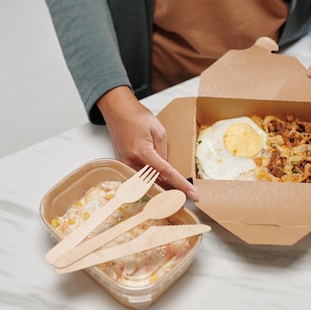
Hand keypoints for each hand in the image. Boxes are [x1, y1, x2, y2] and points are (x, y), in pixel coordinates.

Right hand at [97, 86, 198, 200]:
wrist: (118, 111)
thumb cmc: (137, 117)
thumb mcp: (158, 131)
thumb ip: (164, 153)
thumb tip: (167, 170)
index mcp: (142, 152)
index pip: (166, 173)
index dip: (181, 185)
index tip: (193, 194)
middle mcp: (131, 162)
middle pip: (155, 184)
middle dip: (171, 192)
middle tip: (185, 198)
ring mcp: (125, 165)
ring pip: (146, 184)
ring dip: (161, 190)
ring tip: (175, 194)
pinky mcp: (122, 165)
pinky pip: (138, 179)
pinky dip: (150, 183)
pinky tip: (160, 186)